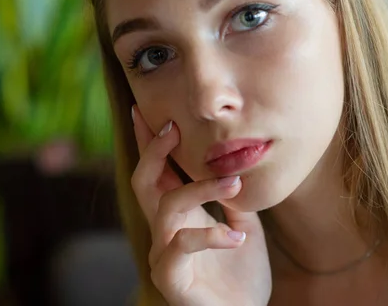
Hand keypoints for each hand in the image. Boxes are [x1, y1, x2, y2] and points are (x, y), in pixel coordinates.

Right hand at [131, 106, 271, 305]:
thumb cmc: (241, 277)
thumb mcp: (244, 228)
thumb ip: (234, 201)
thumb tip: (235, 166)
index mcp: (179, 216)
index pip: (158, 172)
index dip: (149, 142)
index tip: (144, 110)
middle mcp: (165, 230)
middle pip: (143, 180)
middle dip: (154, 150)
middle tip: (173, 126)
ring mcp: (163, 252)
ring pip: (166, 205)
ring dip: (201, 188)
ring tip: (234, 183)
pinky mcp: (170, 276)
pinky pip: (182, 245)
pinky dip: (212, 236)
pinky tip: (237, 238)